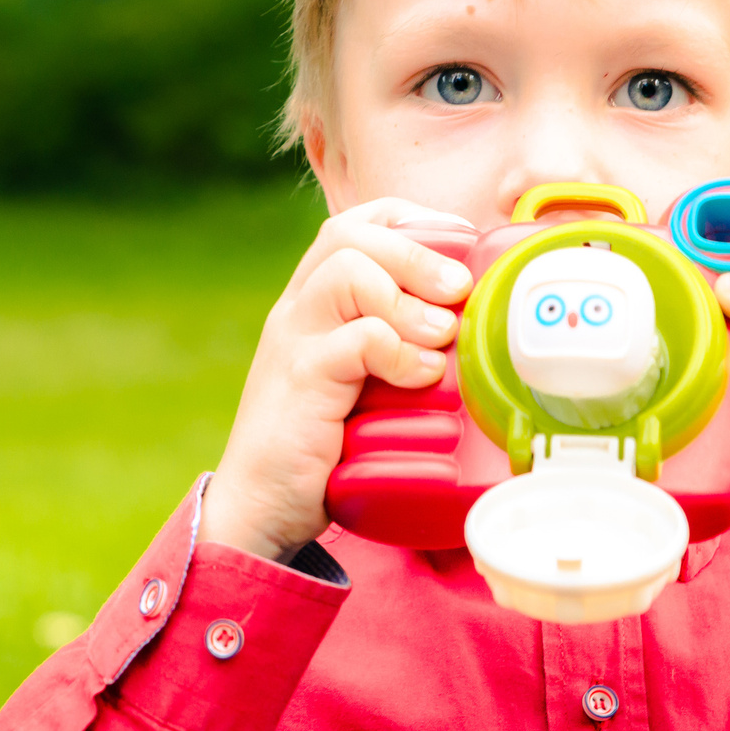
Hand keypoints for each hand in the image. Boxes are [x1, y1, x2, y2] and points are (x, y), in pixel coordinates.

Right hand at [204, 200, 473, 563]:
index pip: (354, 223)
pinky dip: (402, 353)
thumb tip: (469, 322)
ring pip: (348, 271)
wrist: (260, 508)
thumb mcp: (363, 381)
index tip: (456, 252)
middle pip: (349, 234)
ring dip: (409, 298)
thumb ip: (398, 344)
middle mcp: (297, 310)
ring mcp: (294, 341)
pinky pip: (360, 339)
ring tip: (440, 336)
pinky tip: (421, 377)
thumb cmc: (322, 447)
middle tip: (458, 291)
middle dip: (417, 251)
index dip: (410, 222)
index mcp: (311, 301)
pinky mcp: (302, 380)